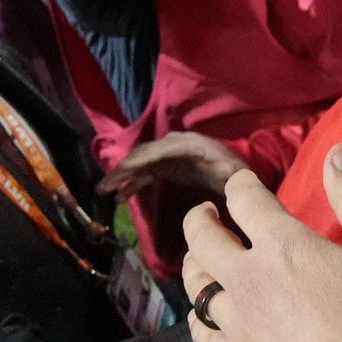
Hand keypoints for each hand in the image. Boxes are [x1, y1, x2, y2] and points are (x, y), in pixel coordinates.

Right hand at [99, 131, 245, 197]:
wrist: (237, 176)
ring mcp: (168, 156)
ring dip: (123, 178)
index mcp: (189, 144)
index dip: (140, 160)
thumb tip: (224, 168)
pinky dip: (132, 184)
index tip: (121, 171)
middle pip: (143, 155)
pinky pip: (145, 174)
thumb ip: (228, 171)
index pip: (159, 150)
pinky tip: (121, 197)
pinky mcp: (166, 168)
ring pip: (140, 165)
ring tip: (105, 192)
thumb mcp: (235, 173)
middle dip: (122, 169)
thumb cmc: (238, 175)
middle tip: (103, 186)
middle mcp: (174, 145)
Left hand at [182, 144, 341, 341]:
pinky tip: (213, 314)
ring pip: (195, 284)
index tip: (243, 184)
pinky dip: (202, 315)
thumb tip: (340, 149)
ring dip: (197, 264)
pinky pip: (201, 332)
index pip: (245, 200)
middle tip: (209, 216)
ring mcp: (237, 325)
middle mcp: (248, 279)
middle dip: (203, 219)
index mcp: (285, 246)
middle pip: (203, 238)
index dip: (241, 186)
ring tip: (206, 261)